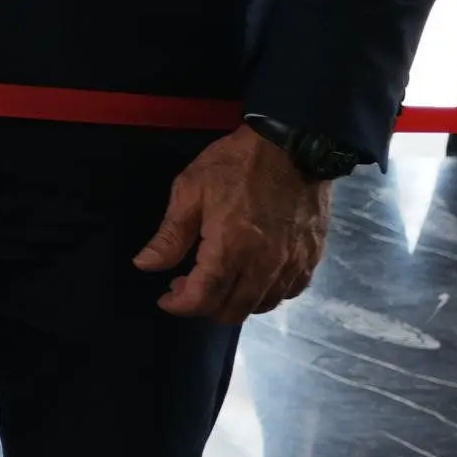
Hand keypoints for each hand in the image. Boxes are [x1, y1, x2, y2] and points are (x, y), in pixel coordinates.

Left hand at [136, 126, 330, 321]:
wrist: (293, 146)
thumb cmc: (236, 165)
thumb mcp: (189, 191)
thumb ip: (169, 235)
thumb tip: (145, 265)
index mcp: (231, 249)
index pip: (203, 298)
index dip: (179, 306)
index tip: (165, 298)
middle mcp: (264, 266)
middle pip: (232, 311)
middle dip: (203, 307)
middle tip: (187, 285)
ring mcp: (292, 264)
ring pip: (261, 306)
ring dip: (234, 303)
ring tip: (217, 280)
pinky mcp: (311, 258)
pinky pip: (288, 292)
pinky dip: (265, 294)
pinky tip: (251, 276)